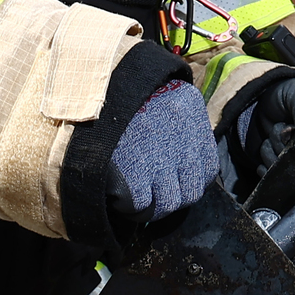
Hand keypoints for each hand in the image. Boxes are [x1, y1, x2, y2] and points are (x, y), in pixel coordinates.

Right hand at [106, 79, 218, 222]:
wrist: (86, 89)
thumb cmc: (120, 98)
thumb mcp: (160, 99)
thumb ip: (177, 128)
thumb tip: (181, 168)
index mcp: (191, 115)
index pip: (208, 170)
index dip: (187, 181)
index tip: (169, 179)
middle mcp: (184, 139)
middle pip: (190, 193)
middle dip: (169, 197)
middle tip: (148, 190)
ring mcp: (162, 160)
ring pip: (168, 205)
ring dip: (149, 206)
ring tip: (130, 193)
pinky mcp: (136, 175)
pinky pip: (140, 205)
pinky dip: (128, 205)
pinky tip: (117, 190)